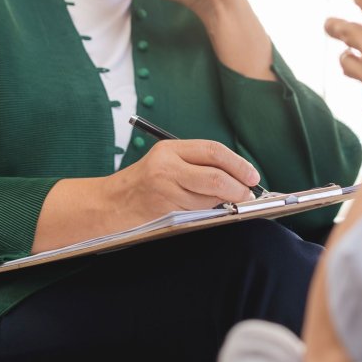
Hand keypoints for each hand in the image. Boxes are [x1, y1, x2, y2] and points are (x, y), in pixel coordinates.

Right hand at [105, 138, 259, 227]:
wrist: (109, 205)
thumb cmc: (143, 184)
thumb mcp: (167, 163)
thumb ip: (197, 164)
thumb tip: (238, 176)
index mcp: (170, 149)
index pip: (214, 150)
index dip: (238, 164)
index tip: (252, 176)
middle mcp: (167, 166)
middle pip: (216, 176)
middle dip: (239, 187)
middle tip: (249, 195)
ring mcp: (165, 189)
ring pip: (210, 197)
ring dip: (225, 202)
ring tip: (228, 202)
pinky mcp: (164, 209)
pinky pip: (198, 211)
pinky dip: (210, 212)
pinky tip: (209, 210)